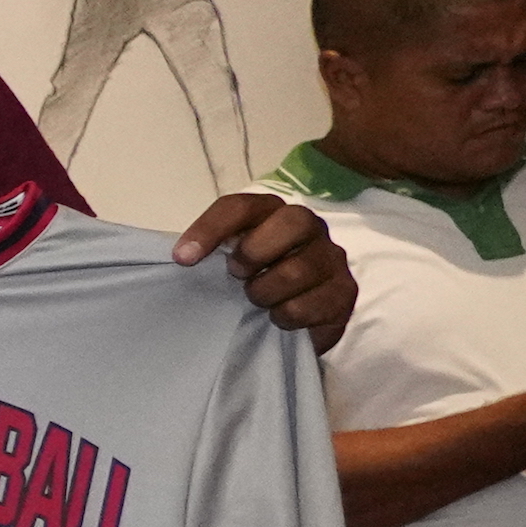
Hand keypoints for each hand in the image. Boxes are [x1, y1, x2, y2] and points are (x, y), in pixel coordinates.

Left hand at [176, 188, 356, 349]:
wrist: (296, 319)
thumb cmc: (254, 281)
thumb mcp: (229, 260)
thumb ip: (212, 250)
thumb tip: (182, 255)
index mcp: (273, 213)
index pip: (241, 206)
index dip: (210, 228)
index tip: (182, 258)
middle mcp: (310, 229)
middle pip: (291, 221)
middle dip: (254, 252)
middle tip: (237, 276)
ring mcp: (332, 260)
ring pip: (297, 270)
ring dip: (264, 292)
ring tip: (259, 300)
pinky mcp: (345, 294)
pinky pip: (308, 306)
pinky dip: (284, 317)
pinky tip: (279, 317)